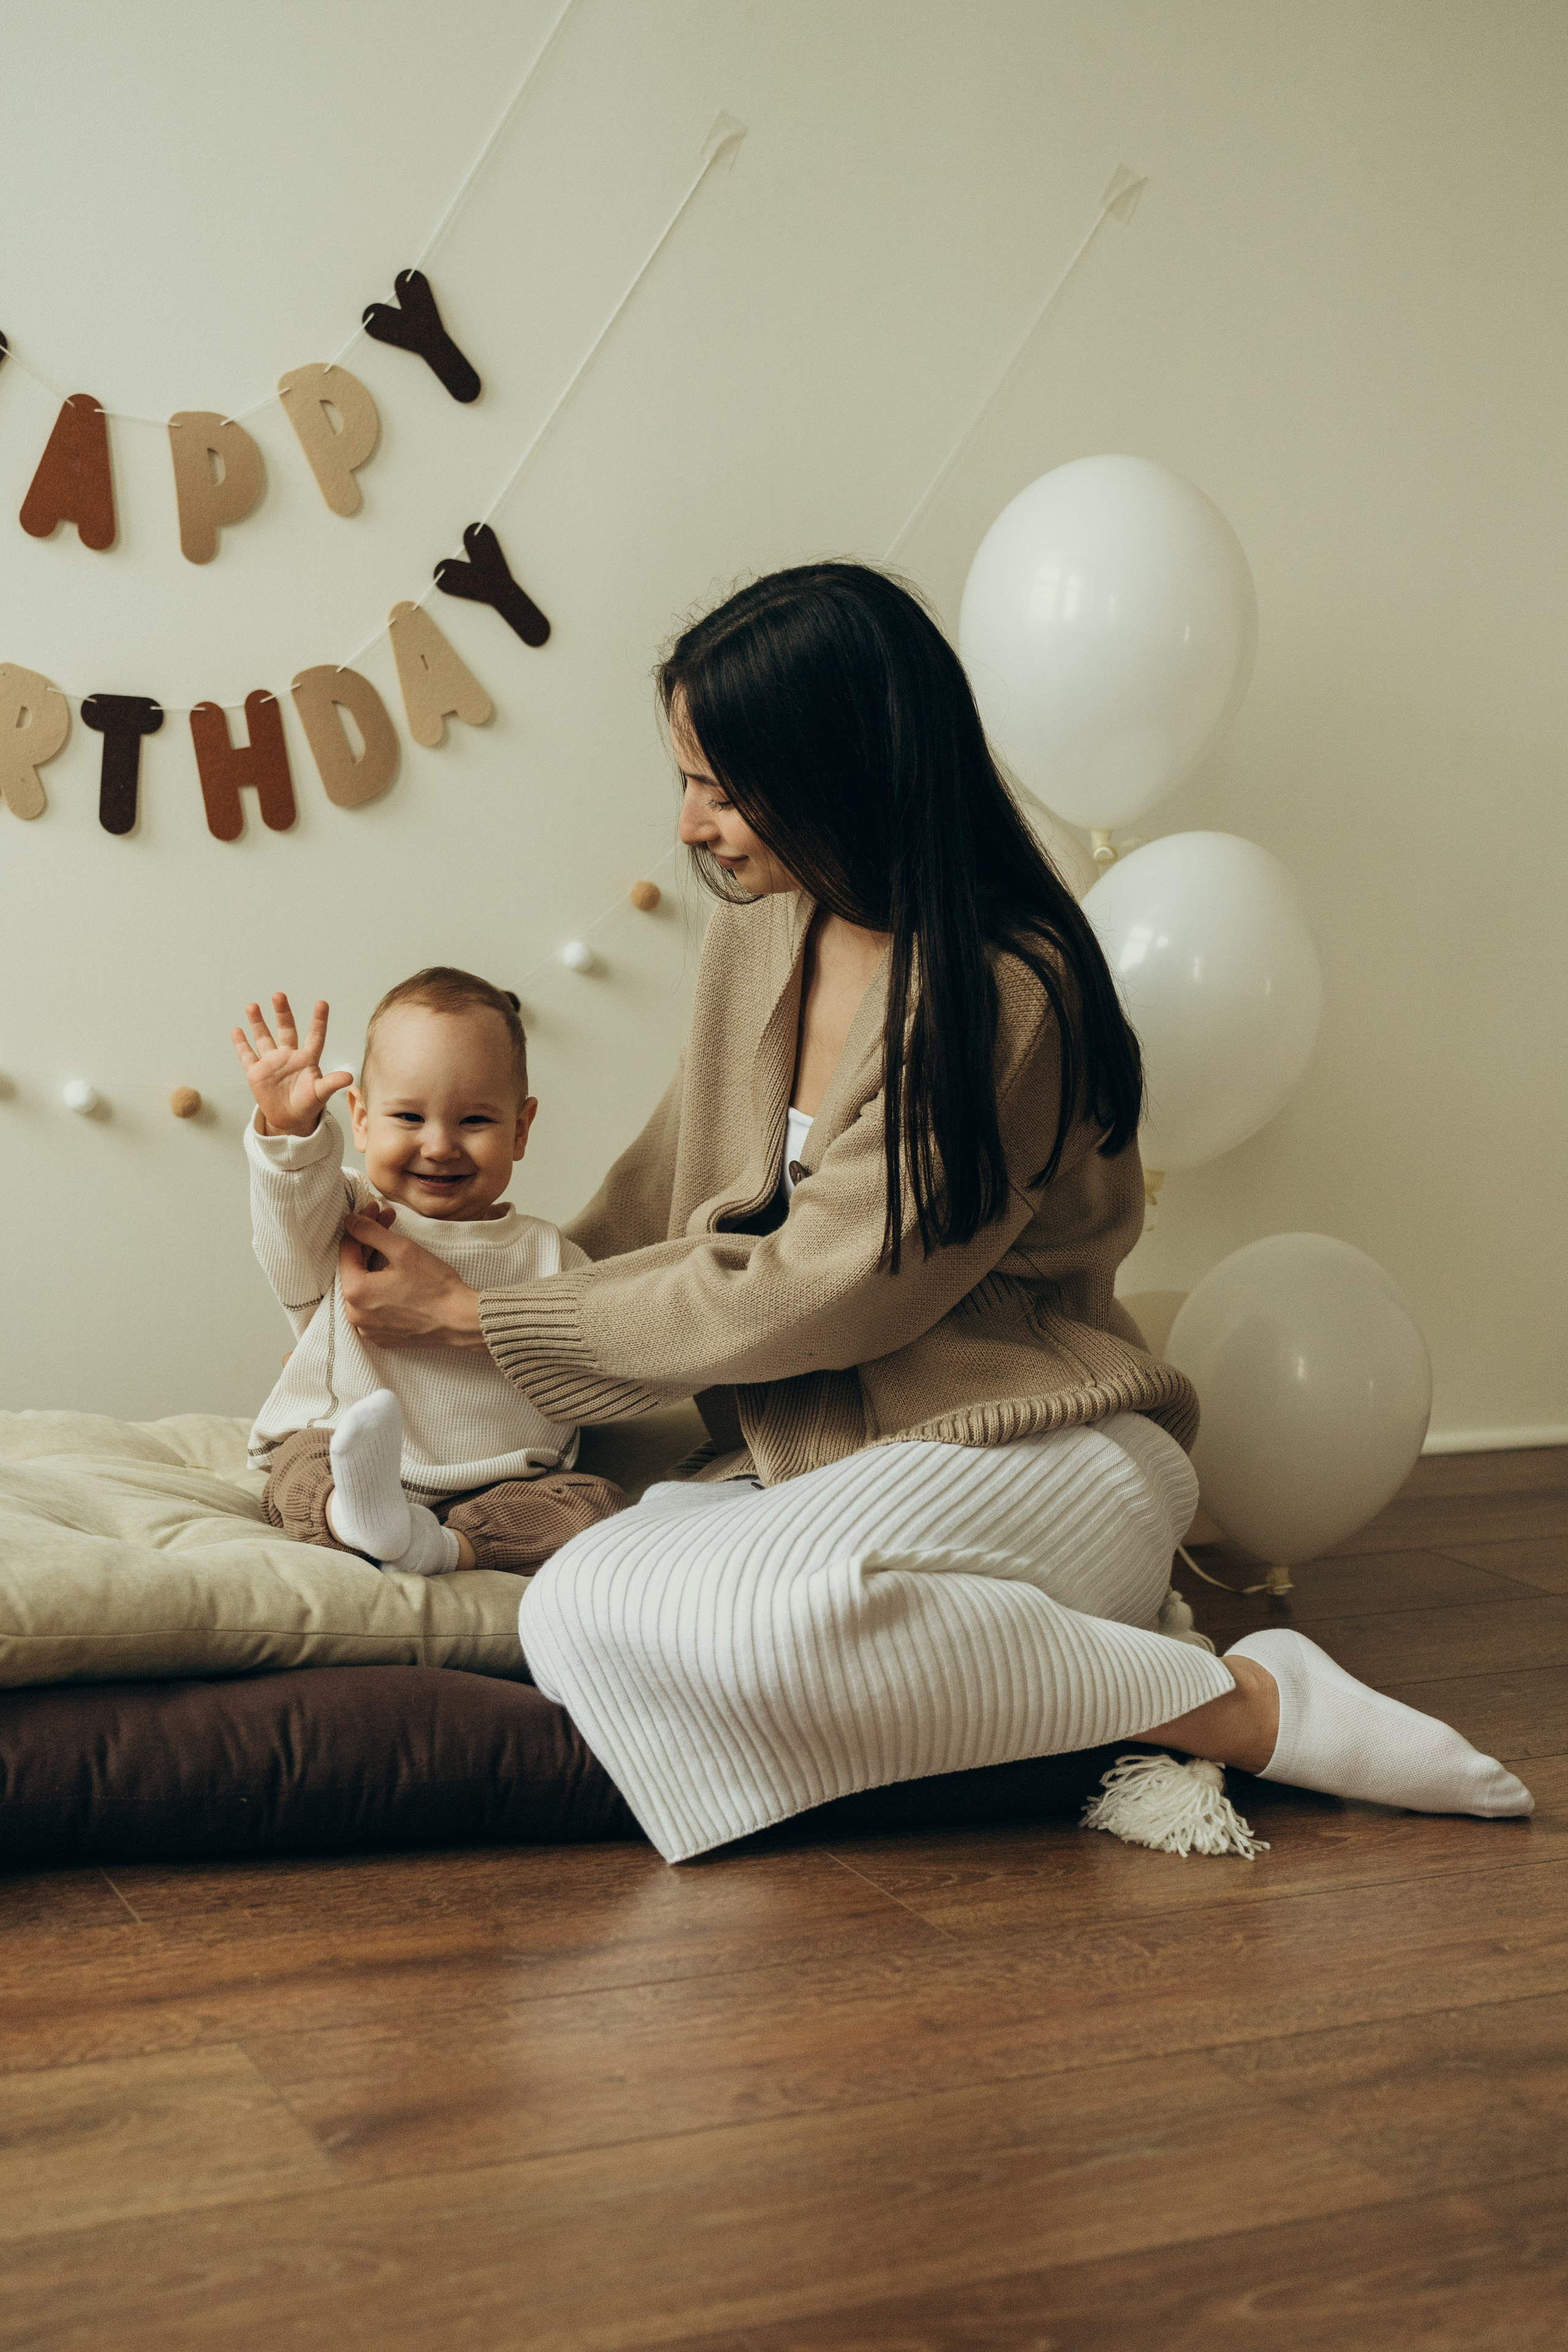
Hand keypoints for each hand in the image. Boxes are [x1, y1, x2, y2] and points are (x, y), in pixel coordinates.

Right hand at [232, 994, 352, 1137]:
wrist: (290, 1118)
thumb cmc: (308, 1104)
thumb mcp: (320, 1094)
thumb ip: (332, 1083)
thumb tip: (350, 1077)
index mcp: (308, 1059)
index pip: (315, 1035)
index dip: (319, 1020)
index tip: (322, 1003)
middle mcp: (289, 1056)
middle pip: (286, 1029)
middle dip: (282, 1013)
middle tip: (279, 996)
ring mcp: (272, 1062)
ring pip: (264, 1037)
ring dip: (258, 1023)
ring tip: (252, 1006)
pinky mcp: (256, 1072)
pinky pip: (247, 1055)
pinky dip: (241, 1044)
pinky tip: (237, 1030)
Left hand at [338, 1214, 486, 1349]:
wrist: (459, 1320)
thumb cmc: (434, 1286)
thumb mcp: (402, 1250)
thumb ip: (370, 1232)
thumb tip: (349, 1221)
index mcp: (356, 1292)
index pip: (347, 1249)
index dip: (361, 1225)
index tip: (374, 1210)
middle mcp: (355, 1314)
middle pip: (355, 1268)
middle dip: (370, 1242)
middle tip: (387, 1220)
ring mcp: (367, 1328)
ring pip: (364, 1288)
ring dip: (374, 1264)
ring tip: (394, 1247)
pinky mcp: (380, 1336)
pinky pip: (373, 1307)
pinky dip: (380, 1289)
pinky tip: (396, 1275)